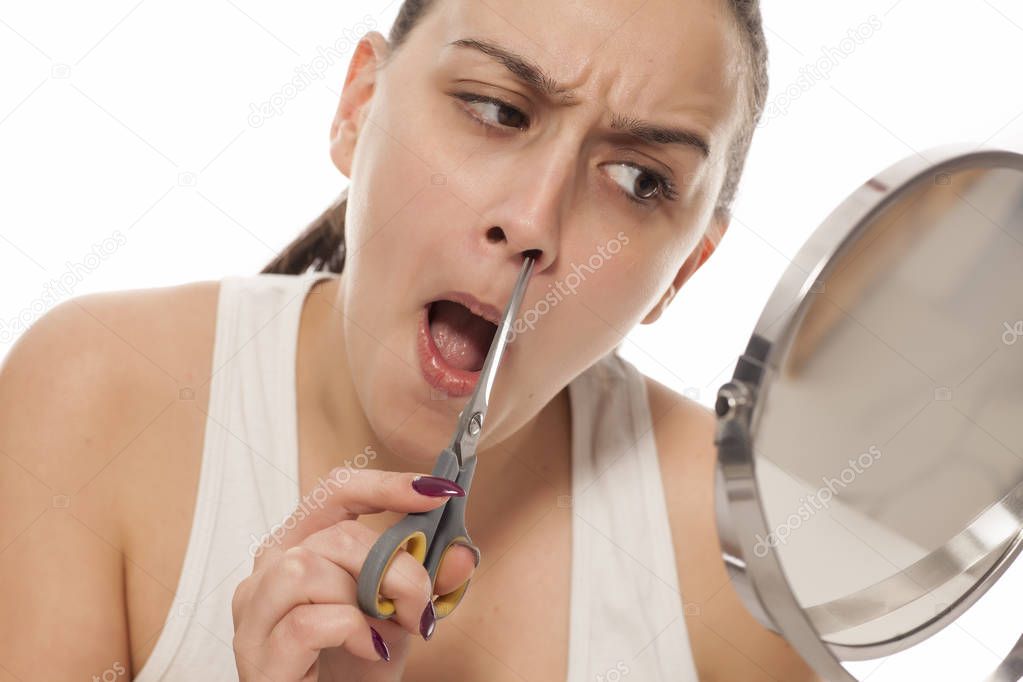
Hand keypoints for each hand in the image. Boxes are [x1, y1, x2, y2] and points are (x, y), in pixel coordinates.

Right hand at [230, 468, 479, 681]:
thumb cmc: (353, 664)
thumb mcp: (398, 613)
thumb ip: (428, 580)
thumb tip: (463, 554)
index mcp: (298, 546)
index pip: (334, 490)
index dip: (386, 485)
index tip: (437, 493)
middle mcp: (267, 572)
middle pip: (334, 535)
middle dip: (394, 567)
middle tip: (420, 605)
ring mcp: (255, 614)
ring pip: (307, 569)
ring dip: (367, 598)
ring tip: (387, 630)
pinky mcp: (258, 656)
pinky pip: (306, 622)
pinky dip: (350, 630)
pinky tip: (368, 649)